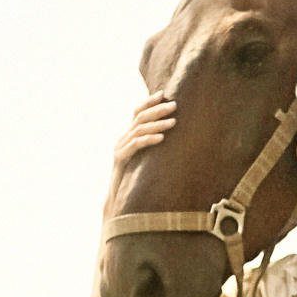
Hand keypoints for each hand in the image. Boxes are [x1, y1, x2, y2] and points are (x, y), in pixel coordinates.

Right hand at [106, 94, 176, 217]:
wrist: (119, 202)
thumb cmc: (137, 183)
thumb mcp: (149, 161)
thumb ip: (156, 149)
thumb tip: (177, 139)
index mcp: (128, 137)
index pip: (137, 113)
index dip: (148, 102)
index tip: (163, 93)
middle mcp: (122, 139)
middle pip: (139, 118)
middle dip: (157, 110)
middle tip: (175, 105)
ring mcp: (119, 148)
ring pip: (139, 130)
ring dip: (158, 125)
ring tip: (174, 122)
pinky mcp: (120, 159)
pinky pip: (136, 146)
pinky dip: (149, 140)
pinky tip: (162, 138)